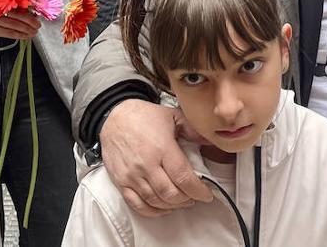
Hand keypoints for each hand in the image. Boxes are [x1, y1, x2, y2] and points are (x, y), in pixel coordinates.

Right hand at [0, 7, 40, 43]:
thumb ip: (7, 9)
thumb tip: (27, 12)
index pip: (17, 5)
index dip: (29, 10)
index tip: (38, 14)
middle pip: (18, 14)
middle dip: (31, 20)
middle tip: (38, 25)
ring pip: (15, 24)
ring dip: (27, 29)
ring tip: (34, 32)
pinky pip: (9, 33)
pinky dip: (19, 35)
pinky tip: (25, 36)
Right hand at [99, 100, 214, 216]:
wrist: (114, 117)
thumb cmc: (144, 117)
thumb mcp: (173, 116)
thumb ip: (193, 130)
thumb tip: (212, 141)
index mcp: (162, 148)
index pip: (183, 177)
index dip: (198, 190)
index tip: (207, 194)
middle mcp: (146, 165)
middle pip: (170, 194)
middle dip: (187, 199)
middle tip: (195, 196)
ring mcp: (132, 175)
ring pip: (155, 201)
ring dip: (172, 205)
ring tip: (182, 201)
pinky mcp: (121, 182)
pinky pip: (137, 204)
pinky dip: (152, 211)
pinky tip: (163, 207)